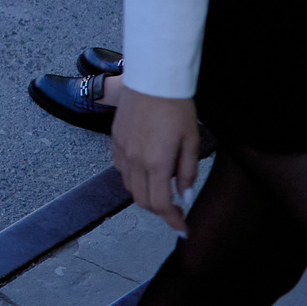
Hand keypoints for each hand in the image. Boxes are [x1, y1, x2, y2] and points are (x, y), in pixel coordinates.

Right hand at [113, 88, 201, 232]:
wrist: (152, 80)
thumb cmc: (176, 108)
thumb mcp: (191, 141)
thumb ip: (187, 172)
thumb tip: (184, 196)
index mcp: (156, 162)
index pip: (160, 204)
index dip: (172, 220)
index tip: (182, 227)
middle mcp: (135, 159)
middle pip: (142, 200)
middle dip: (159, 210)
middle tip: (175, 210)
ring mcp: (121, 149)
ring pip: (129, 185)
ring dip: (146, 193)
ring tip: (162, 188)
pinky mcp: (115, 139)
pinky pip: (120, 168)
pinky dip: (132, 176)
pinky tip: (145, 168)